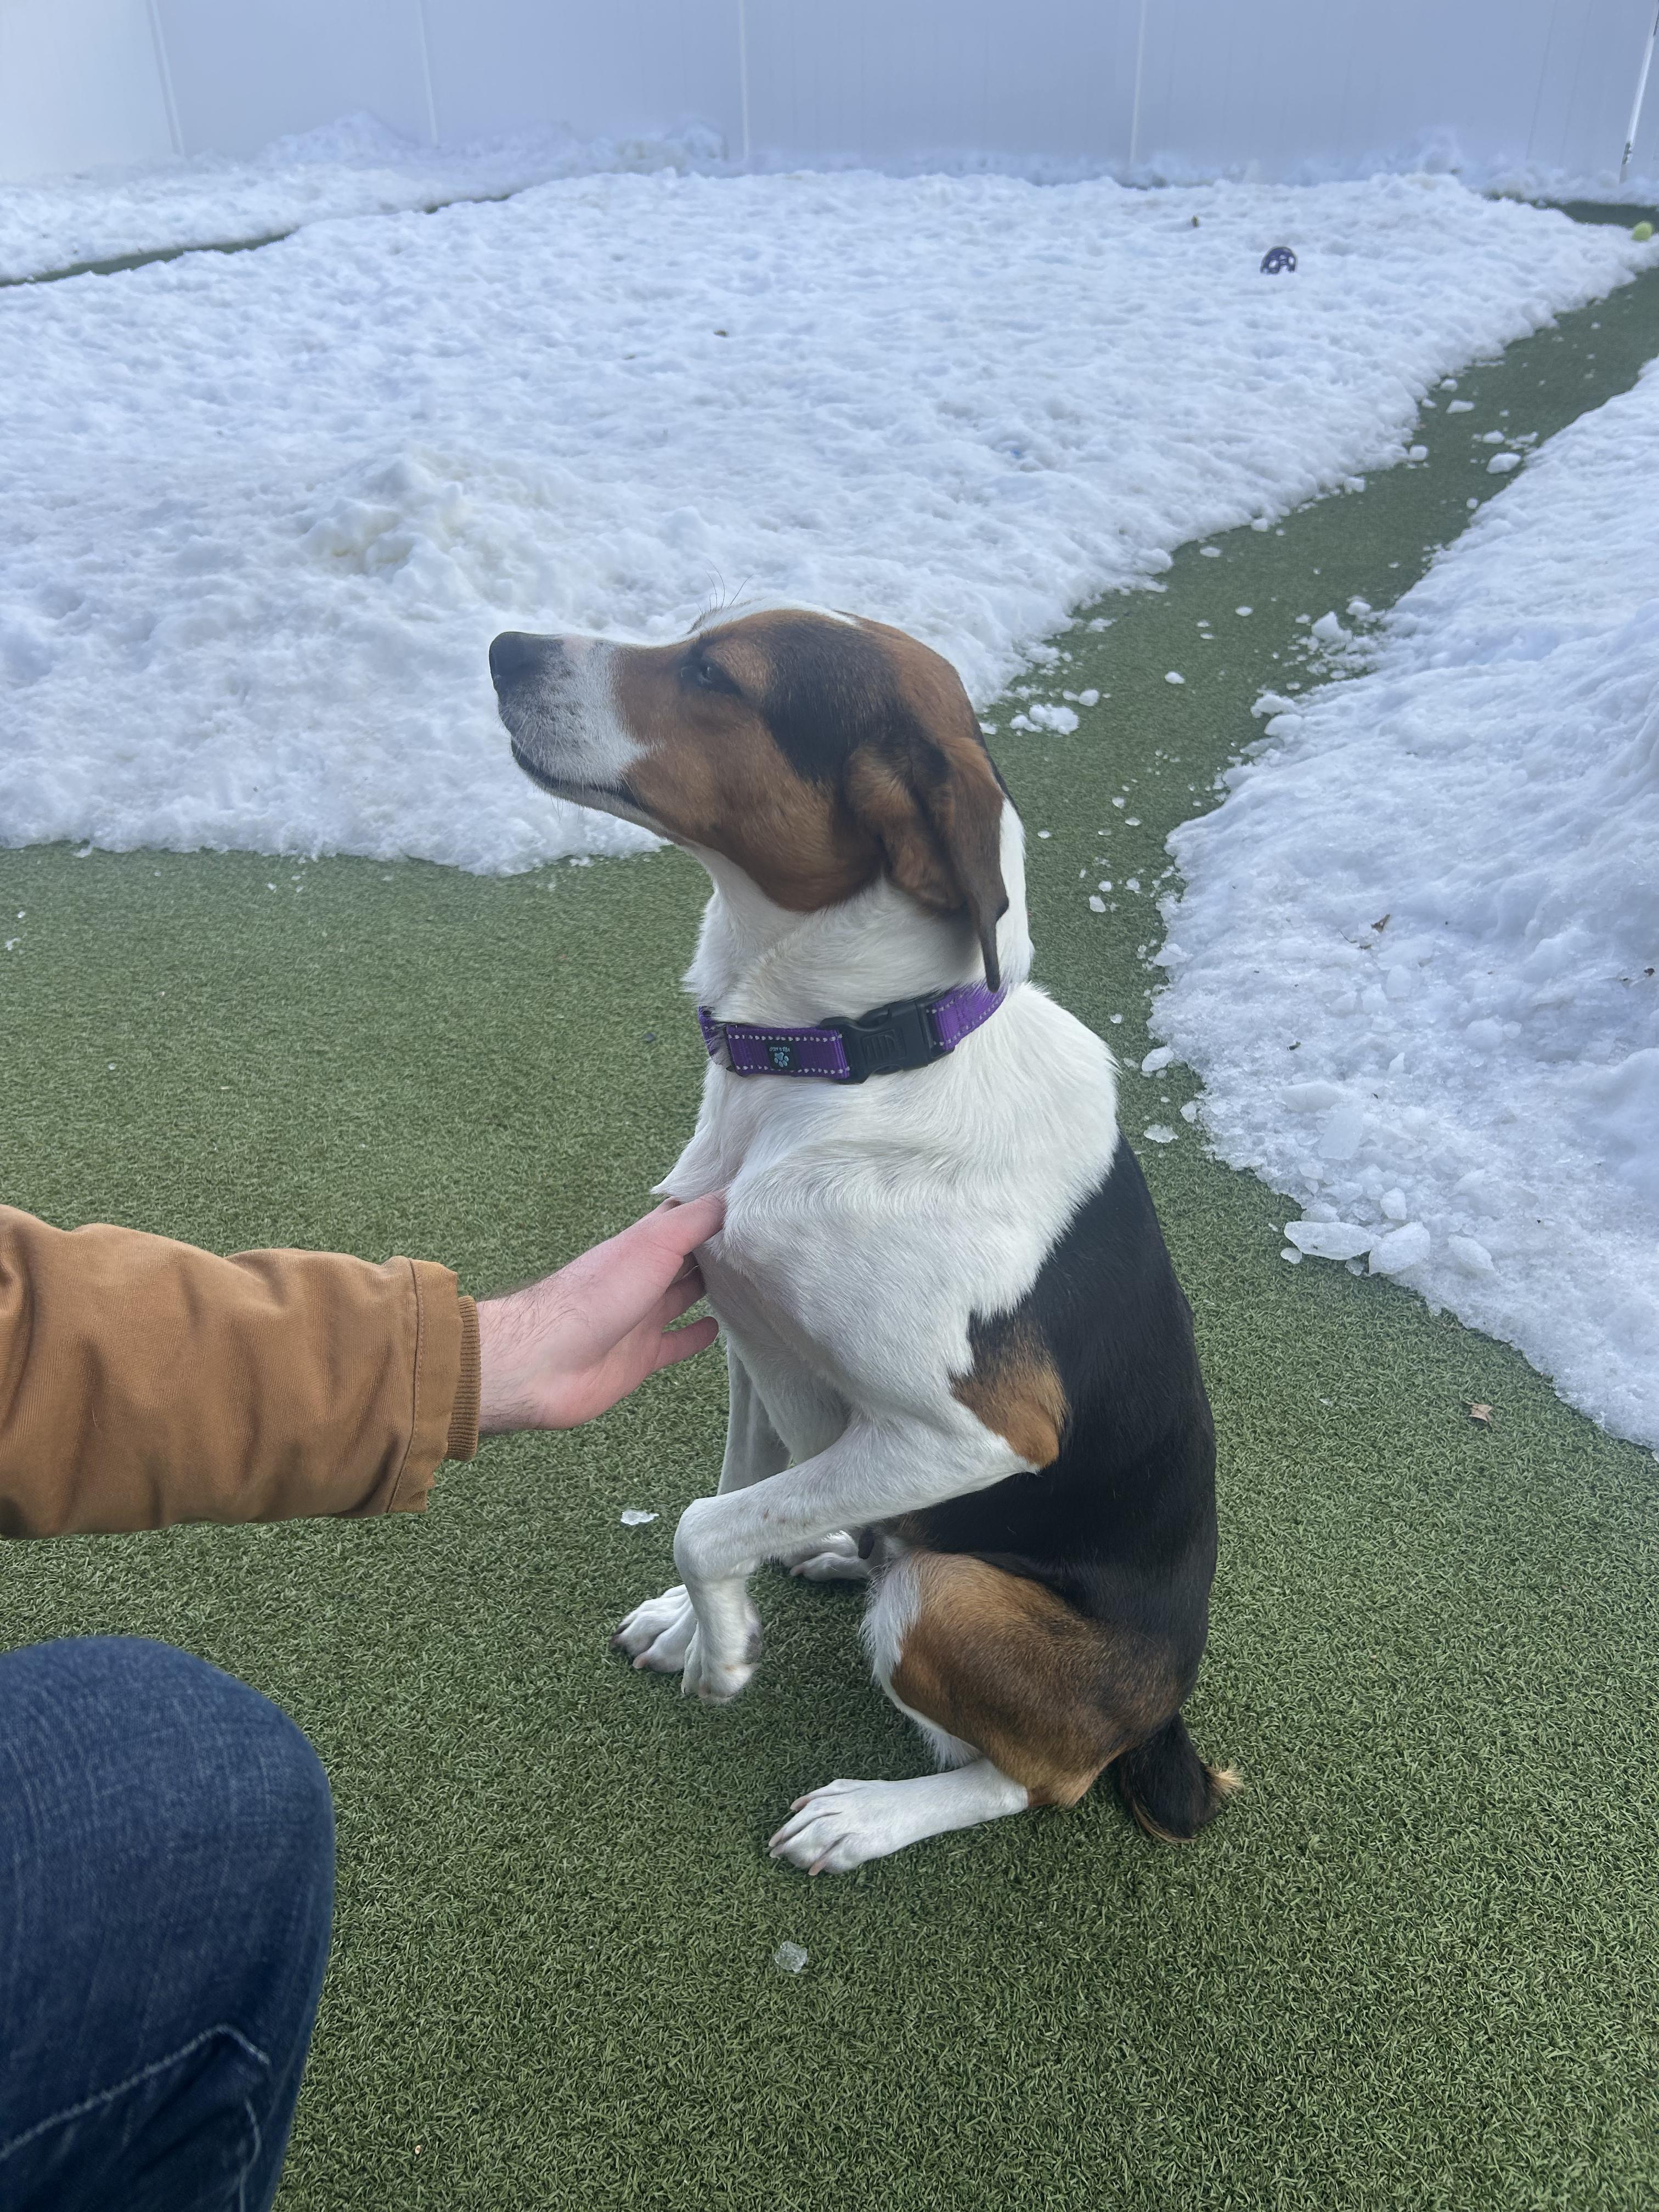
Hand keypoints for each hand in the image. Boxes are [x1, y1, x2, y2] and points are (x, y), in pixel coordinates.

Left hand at [476, 1194, 723, 1433]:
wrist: (546, 1360)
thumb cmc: (597, 1295)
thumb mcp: (654, 1243)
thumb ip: (696, 1219)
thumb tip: (736, 1192)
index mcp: (642, 1244)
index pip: (681, 1215)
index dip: (710, 1205)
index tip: (747, 1197)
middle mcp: (642, 1277)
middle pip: (684, 1257)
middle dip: (714, 1248)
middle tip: (757, 1241)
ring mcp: (640, 1317)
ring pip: (681, 1297)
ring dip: (708, 1290)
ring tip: (745, 1281)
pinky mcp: (639, 1356)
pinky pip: (674, 1343)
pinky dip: (695, 1336)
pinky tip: (716, 1329)